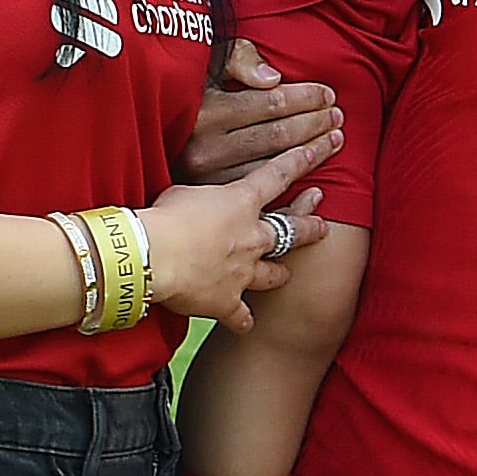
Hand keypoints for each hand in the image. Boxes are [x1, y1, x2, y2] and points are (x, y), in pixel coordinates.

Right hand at [139, 135, 331, 331]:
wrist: (152, 254)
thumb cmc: (163, 216)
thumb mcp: (184, 192)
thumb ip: (202, 198)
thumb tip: (197, 203)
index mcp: (242, 202)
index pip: (278, 175)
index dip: (302, 161)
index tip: (323, 149)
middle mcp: (252, 237)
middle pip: (293, 231)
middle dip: (311, 228)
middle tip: (323, 227)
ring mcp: (244, 272)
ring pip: (275, 274)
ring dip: (279, 273)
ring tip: (285, 274)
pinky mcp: (227, 302)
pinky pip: (242, 317)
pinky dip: (242, 321)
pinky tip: (245, 326)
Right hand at [177, 36, 341, 185]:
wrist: (143, 140)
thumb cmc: (184, 91)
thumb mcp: (205, 63)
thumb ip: (240, 60)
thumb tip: (274, 78)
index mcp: (204, 112)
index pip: (271, 103)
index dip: (306, 98)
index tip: (328, 94)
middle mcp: (204, 148)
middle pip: (278, 137)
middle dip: (315, 124)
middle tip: (338, 117)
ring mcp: (207, 180)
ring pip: (274, 168)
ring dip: (311, 154)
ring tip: (333, 140)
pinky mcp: (210, 201)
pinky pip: (260, 197)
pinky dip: (292, 191)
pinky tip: (314, 183)